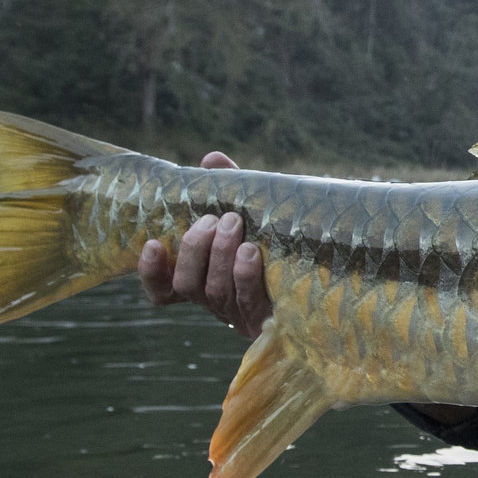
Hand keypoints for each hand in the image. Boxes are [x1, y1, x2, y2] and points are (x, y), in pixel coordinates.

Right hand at [136, 151, 271, 337]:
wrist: (326, 271)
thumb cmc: (276, 237)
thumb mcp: (251, 211)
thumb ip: (227, 187)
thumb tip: (211, 159)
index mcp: (203, 279)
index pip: (162, 289)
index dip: (151, 271)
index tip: (152, 243)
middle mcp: (215, 300)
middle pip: (186, 285)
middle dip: (194, 249)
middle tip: (212, 220)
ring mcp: (239, 312)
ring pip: (215, 291)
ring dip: (220, 254)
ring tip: (233, 222)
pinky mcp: (267, 318)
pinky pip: (248, 300)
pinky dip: (244, 274)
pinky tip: (250, 251)